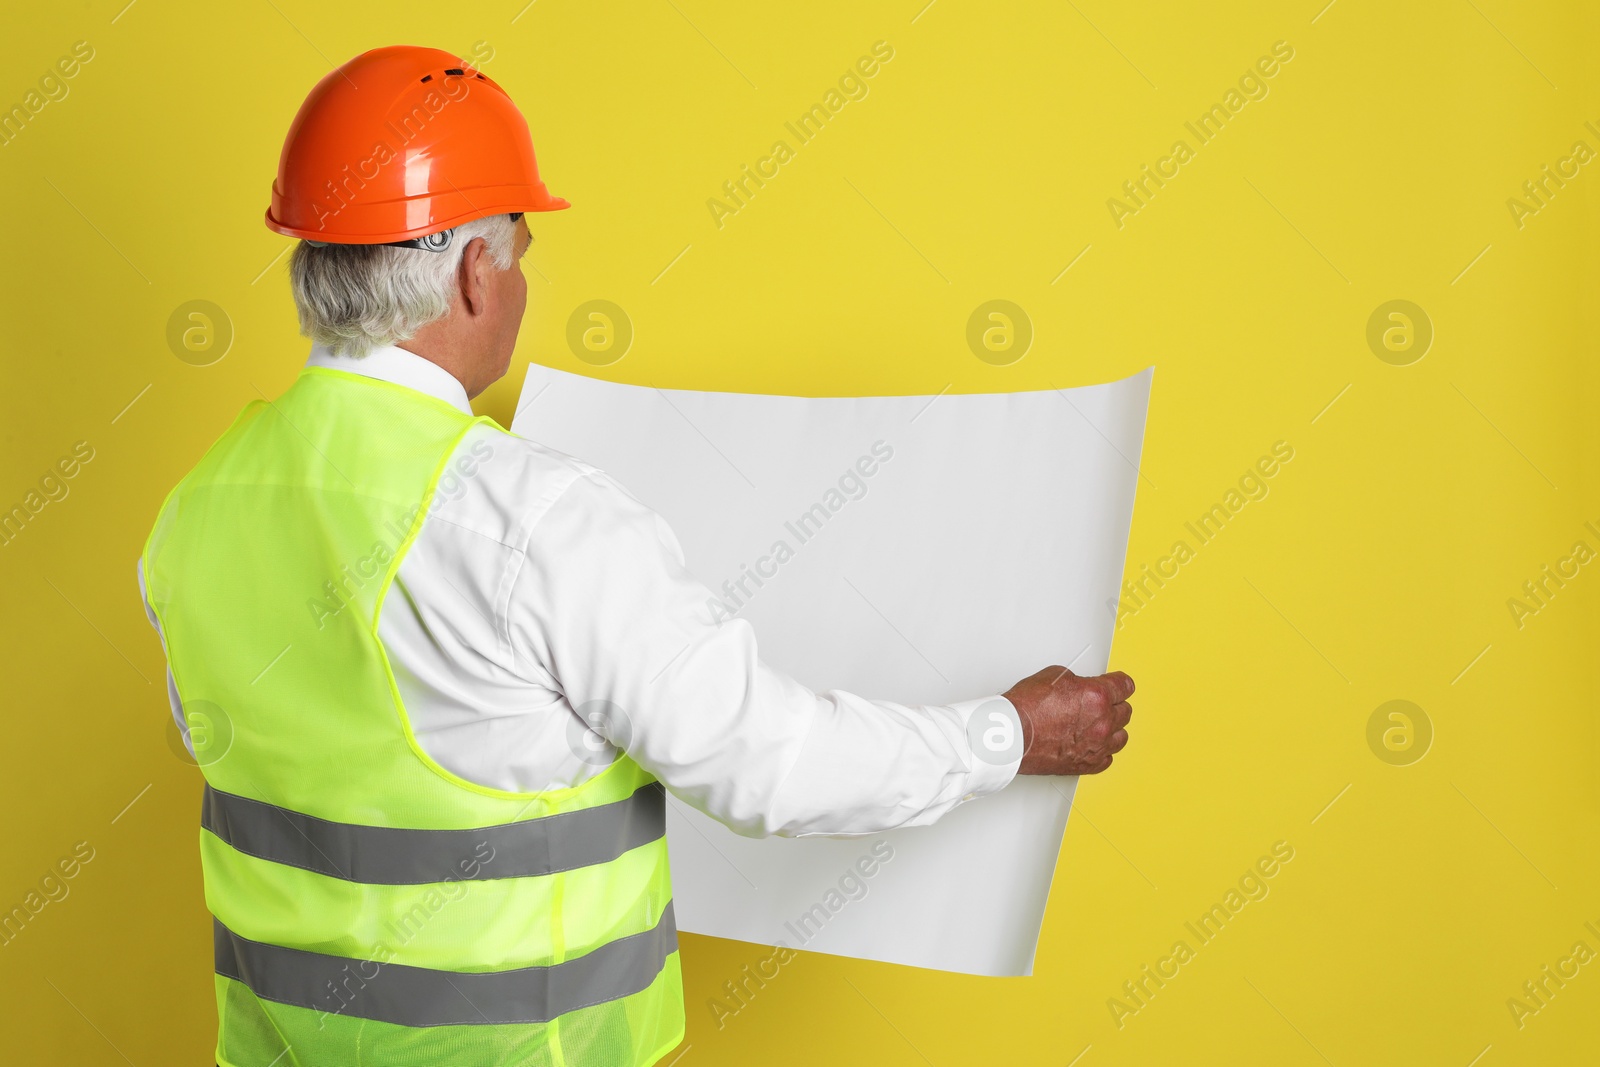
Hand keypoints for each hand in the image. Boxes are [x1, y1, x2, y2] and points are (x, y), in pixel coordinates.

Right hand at [1003, 665, 1133, 774]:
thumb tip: (1081, 687)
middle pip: (1125, 711)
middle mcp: (1102, 722)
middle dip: (1114, 705)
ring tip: (1099, 725)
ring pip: (1121, 737)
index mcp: (1097, 696)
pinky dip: (1102, 750)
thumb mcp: (1054, 676)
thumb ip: (1078, 682)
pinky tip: (1093, 744)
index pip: (1125, 686)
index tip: (1119, 684)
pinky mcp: (1087, 764)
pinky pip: (1108, 758)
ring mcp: (1096, 746)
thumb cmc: (1026, 708)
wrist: (1011, 735)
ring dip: (1112, 729)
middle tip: (1103, 703)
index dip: (1120, 683)